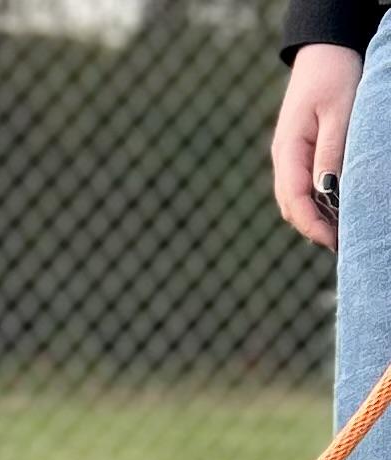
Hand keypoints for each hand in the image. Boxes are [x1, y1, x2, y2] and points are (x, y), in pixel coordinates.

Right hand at [272, 44, 361, 250]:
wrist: (323, 51)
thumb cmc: (334, 76)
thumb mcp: (338, 113)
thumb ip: (330, 153)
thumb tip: (326, 193)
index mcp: (288, 151)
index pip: (295, 200)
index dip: (312, 226)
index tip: (333, 242)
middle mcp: (282, 159)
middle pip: (291, 208)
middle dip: (312, 229)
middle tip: (341, 244)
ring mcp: (286, 158)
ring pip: (294, 201)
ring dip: (313, 220)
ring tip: (338, 233)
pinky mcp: (295, 155)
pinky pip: (300, 189)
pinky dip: (313, 205)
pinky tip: (332, 210)